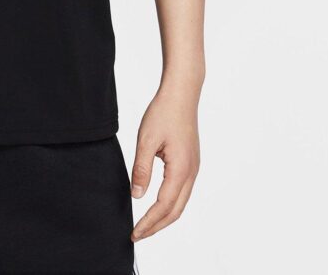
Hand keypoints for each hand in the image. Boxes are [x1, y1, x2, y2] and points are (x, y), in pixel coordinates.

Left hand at [130, 81, 200, 241]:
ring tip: (145, 224)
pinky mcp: (191, 162)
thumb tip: (137, 196)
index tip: (134, 233)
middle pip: (175, 211)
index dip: (148, 222)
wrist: (181, 94)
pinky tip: (157, 204)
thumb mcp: (146, 140)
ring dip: (164, 217)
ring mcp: (194, 168)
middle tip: (137, 234)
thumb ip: (142, 169)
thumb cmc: (163, 112)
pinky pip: (182, 191)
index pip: (163, 206)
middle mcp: (191, 173)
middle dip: (156, 226)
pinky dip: (170, 204)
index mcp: (181, 170)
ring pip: (181, 203)